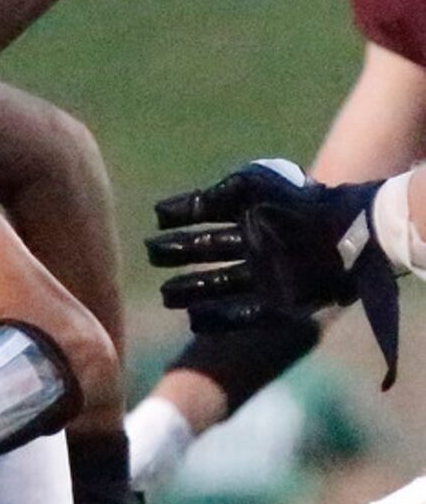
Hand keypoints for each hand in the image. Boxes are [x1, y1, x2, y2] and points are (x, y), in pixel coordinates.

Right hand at [147, 160, 398, 384]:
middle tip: (153, 255)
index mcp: (252, 217)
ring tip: (167, 294)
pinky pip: (244, 314)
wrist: (350, 231)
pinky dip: (220, 319)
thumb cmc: (302, 202)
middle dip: (178, 255)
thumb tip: (183, 206)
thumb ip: (221, 191)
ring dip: (191, 292)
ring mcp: (267, 276)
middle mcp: (255, 248)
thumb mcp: (257, 182)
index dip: (181, 218)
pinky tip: (195, 320)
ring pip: (219, 286)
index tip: (158, 223)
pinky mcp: (281, 302)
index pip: (207, 217)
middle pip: (207, 253)